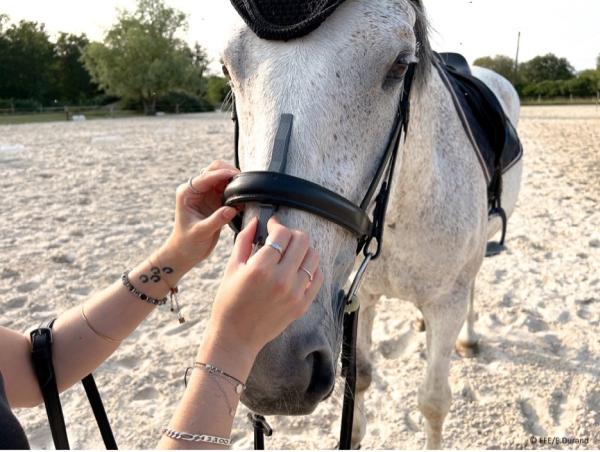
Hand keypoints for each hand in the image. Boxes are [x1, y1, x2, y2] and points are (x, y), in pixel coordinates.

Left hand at [159, 160, 239, 274]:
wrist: (186, 253)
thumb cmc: (187, 243)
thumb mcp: (200, 232)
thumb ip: (216, 220)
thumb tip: (231, 209)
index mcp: (188, 192)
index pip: (206, 176)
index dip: (222, 174)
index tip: (236, 176)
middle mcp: (197, 190)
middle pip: (215, 171)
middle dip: (229, 173)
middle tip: (243, 182)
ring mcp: (207, 195)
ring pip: (223, 179)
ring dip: (234, 182)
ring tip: (245, 190)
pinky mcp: (216, 201)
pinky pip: (229, 191)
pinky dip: (236, 192)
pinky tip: (243, 200)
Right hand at [202, 217, 323, 365]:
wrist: (236, 338)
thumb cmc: (229, 303)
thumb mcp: (231, 269)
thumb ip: (244, 241)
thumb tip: (256, 221)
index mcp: (261, 268)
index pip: (282, 233)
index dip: (277, 225)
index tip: (272, 226)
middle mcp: (282, 279)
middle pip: (302, 241)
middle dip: (292, 234)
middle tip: (282, 238)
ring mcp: (295, 293)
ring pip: (314, 257)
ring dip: (303, 250)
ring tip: (291, 253)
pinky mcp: (303, 305)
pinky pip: (318, 277)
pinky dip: (311, 268)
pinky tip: (298, 268)